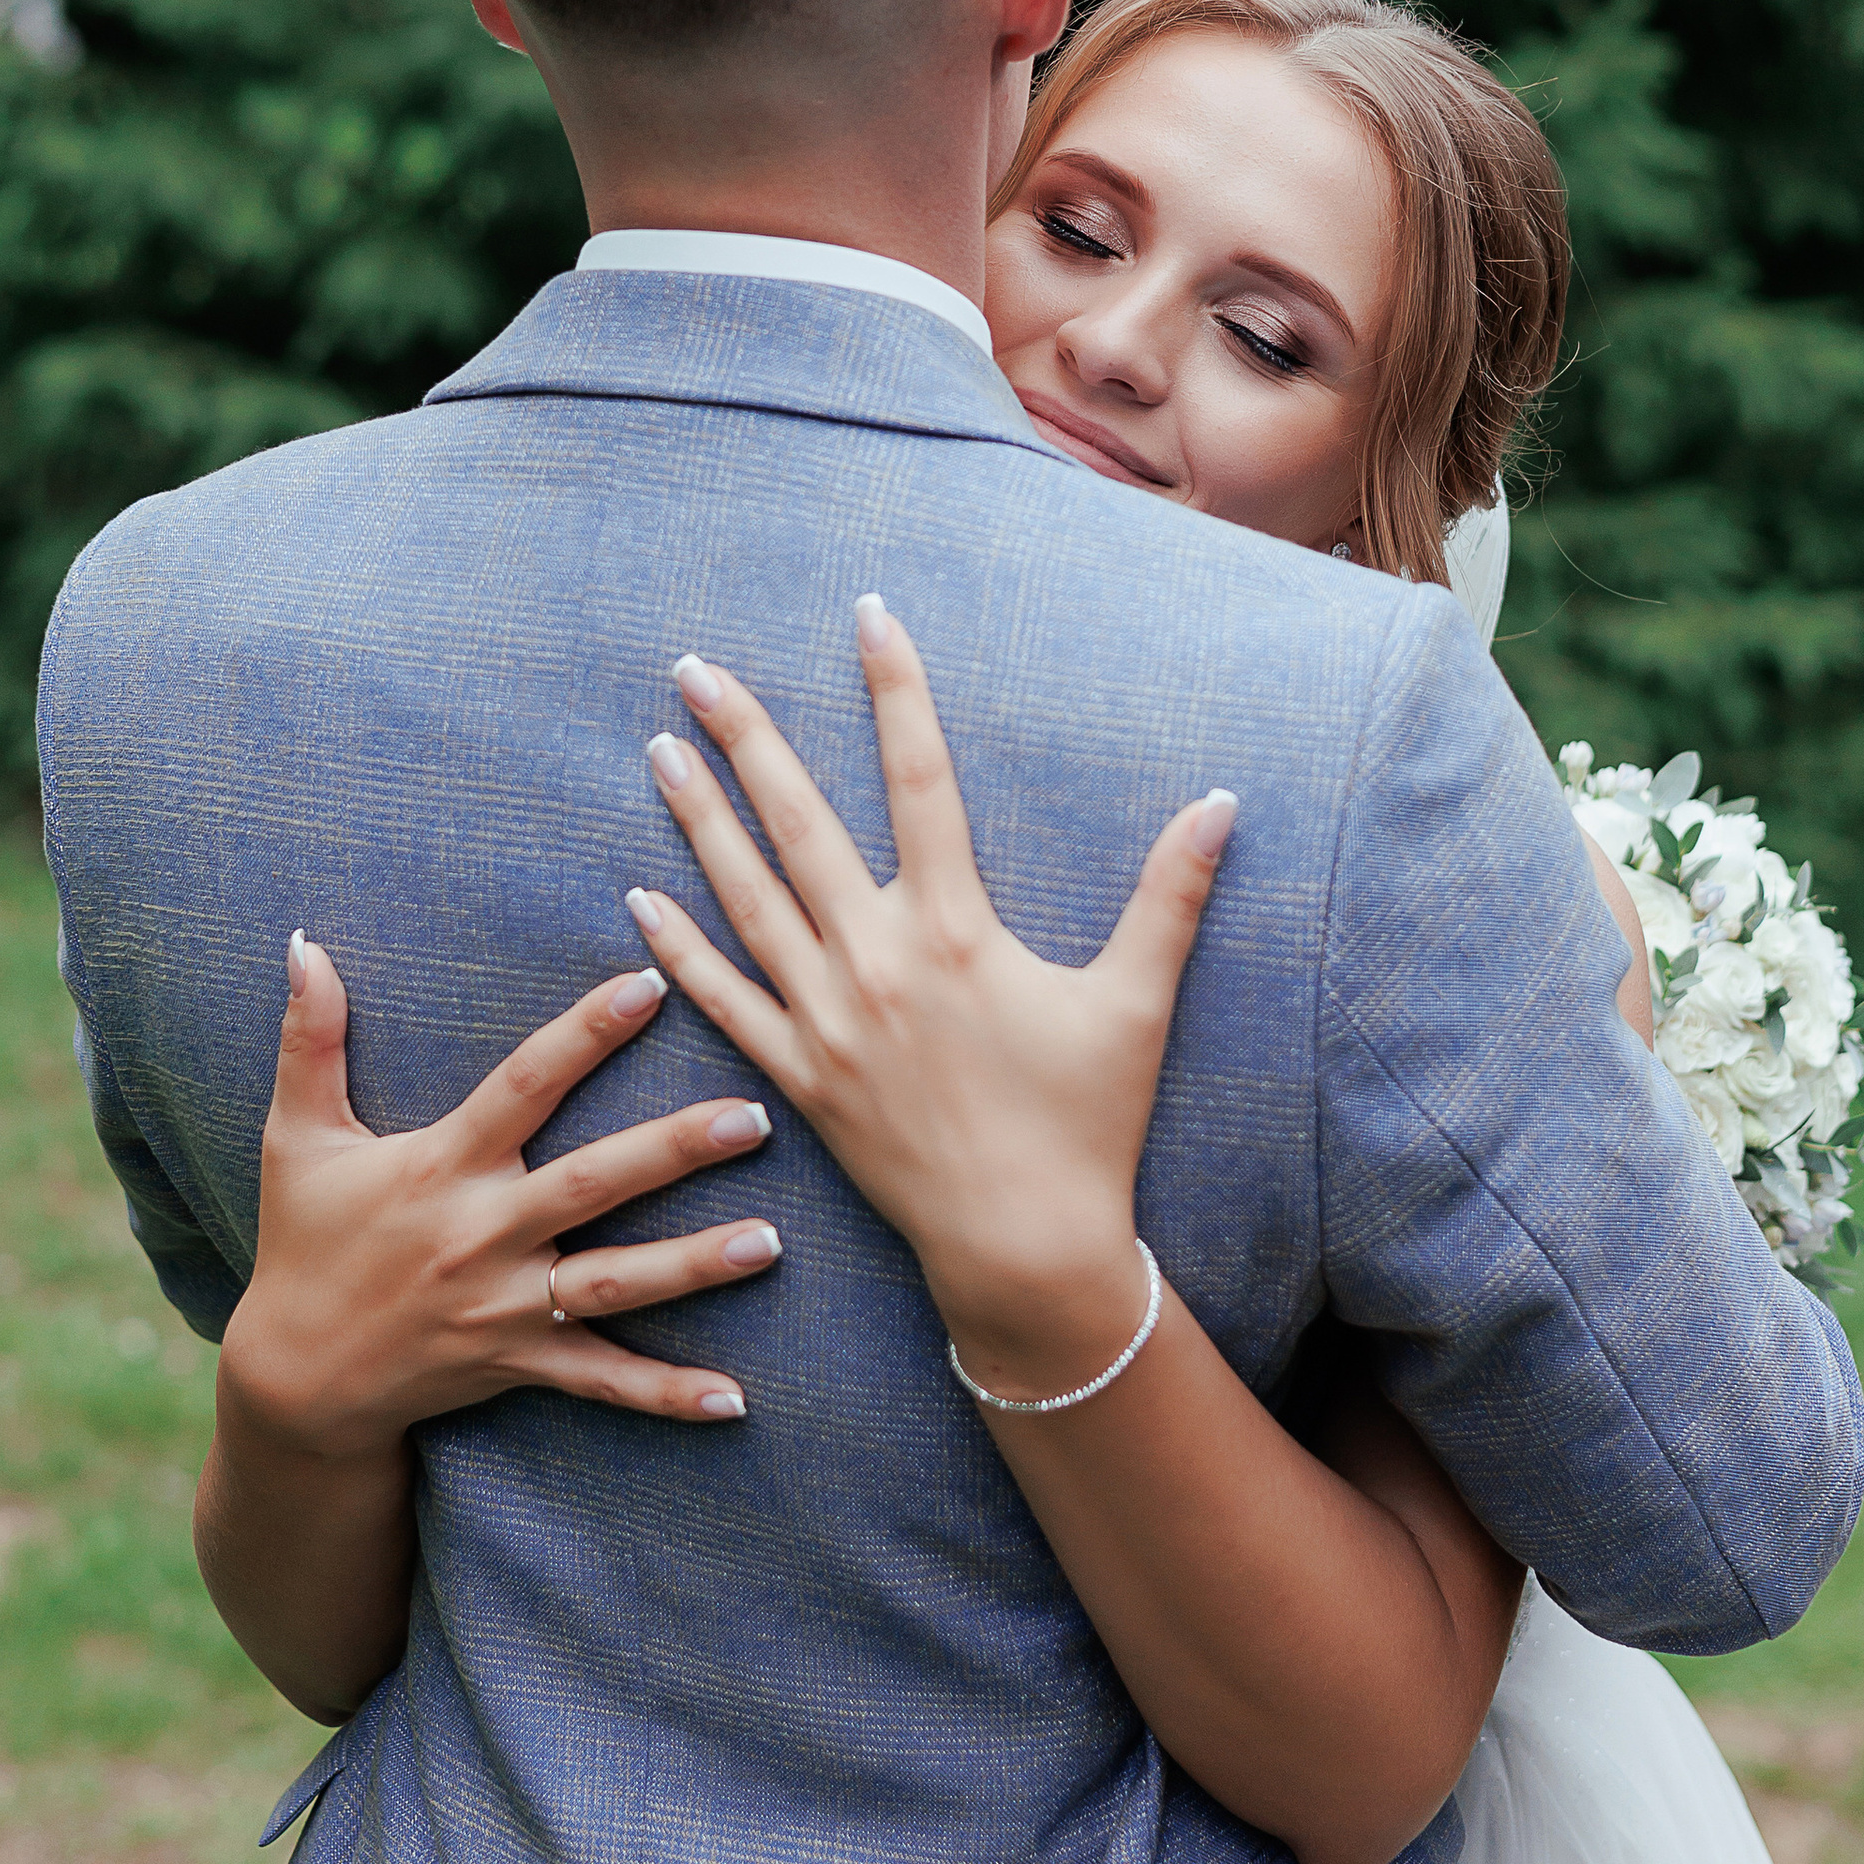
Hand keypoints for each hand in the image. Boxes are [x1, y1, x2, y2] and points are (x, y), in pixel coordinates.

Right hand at [217, 935, 782, 1463]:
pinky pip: (600, 1383)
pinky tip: (734, 1400)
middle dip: (673, 1150)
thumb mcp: (297, 1137)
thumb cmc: (305, 1242)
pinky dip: (665, 1394)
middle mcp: (481, 1235)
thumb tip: (302, 942)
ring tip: (770, 1240)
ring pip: (612, 1284)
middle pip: (591, 1185)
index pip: (522, 1086)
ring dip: (694, 1266)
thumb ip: (310, 1037)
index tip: (649, 984)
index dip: (584, 1035)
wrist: (294, 1383)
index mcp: (441, 1167)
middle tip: (754, 1116)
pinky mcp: (519, 1366)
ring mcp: (505, 1309)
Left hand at [622, 598, 1234, 1397]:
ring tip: (658, 749)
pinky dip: (679, 947)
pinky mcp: (799, 1078)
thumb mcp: (1137, 1003)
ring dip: (698, 820)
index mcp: (954, 929)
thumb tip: (1224, 802)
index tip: (868, 613)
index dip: (895, 689)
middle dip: (746, 738)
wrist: (1023, 1250)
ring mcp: (826, 1020)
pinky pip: (724, 1000)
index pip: (920, 778)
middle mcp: (876, 961)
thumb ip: (1173, 895)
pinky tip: (640, 895)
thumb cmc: (1087, 1126)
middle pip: (798, 824)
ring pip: (745, 898)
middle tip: (696, 667)